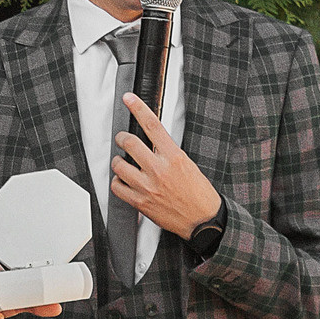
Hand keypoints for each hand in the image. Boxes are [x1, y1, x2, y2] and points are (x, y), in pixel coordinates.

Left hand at [111, 94, 221, 238]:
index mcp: (174, 157)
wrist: (203, 220)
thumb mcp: (188, 165)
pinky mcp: (139, 202)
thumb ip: (168, 153)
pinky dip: (117, 181)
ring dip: (118, 161)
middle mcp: (159, 169)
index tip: (129, 98)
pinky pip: (116, 186)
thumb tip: (152, 143)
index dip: (139, 109)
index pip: (153, 126)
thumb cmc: (198, 193)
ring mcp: (147, 186)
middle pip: (129, 142)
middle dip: (122, 138)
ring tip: (124, 163)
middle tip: (122, 139)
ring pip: (118, 164)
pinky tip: (124, 181)